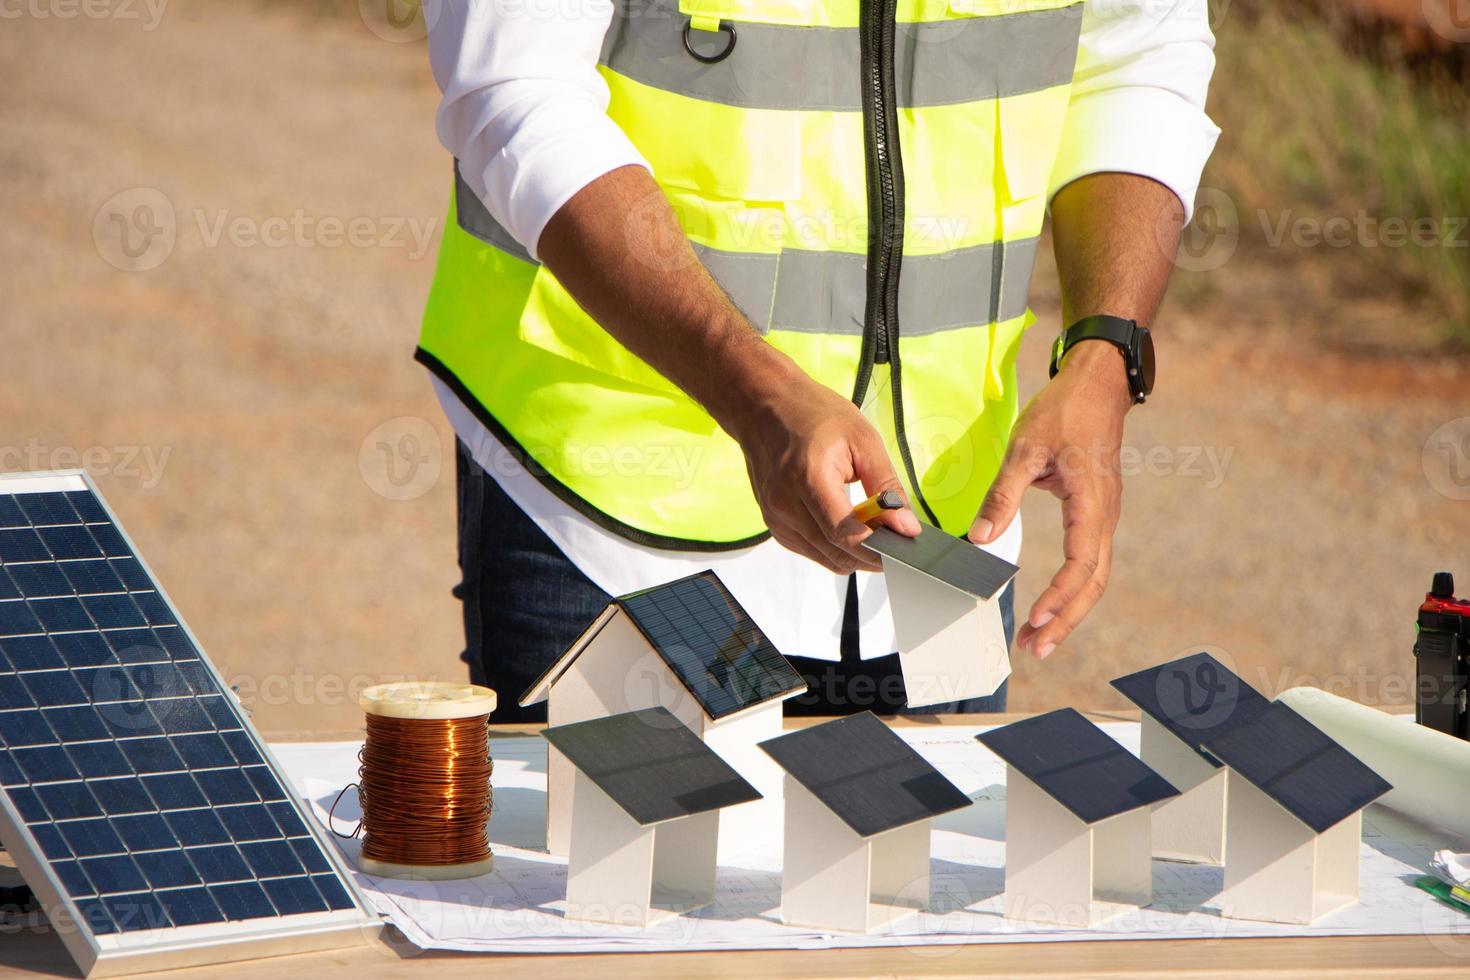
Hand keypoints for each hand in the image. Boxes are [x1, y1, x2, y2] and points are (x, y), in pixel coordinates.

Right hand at [724, 364, 920, 573]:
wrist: (765, 407)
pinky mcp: (774, 526)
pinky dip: (834, 547)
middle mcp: (785, 504)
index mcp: (808, 477)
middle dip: (872, 554)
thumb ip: (887, 487)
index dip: (878, 548)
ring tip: (874, 529)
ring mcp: (775, 518)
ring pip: (826, 559)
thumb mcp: (863, 440)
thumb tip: (907, 527)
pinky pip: (812, 551)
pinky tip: (847, 526)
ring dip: (854, 553)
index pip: (844, 534)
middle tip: (897, 539)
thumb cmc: (813, 415)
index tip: (903, 547)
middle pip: (837, 553)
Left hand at [969, 341, 1133, 657]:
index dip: (1061, 595)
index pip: (1081, 563)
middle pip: (1093, 583)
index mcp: (1091, 502)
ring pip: (1094, 577)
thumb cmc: (1063, 413)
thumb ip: (1003, 496)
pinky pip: (1089, 561)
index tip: (1037, 618)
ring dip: (1069, 610)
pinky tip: (1051, 605)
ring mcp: (1103, 516)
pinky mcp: (1096, 514)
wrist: (1097, 386)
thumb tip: (980, 540)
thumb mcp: (1025, 449)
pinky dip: (1072, 590)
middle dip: (1066, 620)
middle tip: (1035, 648)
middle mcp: (1104, 516)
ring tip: (1038, 636)